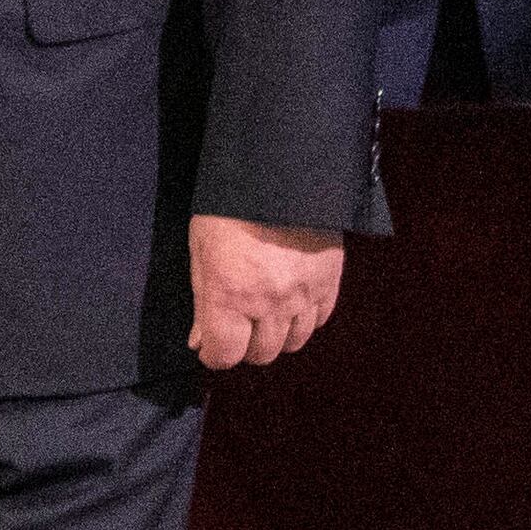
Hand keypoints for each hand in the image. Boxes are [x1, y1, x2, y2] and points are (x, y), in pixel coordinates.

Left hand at [188, 215, 343, 370]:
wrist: (280, 174)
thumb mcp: (201, 252)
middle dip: (245, 346)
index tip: (212, 344)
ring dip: (276, 336)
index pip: (224, 355)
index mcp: (229, 295)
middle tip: (238, 327)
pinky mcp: (329, 281)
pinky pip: (320, 319)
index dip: (214, 354)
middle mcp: (268, 302)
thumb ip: (203, 301)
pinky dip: (305, 319)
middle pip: (261, 354)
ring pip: (293, 343)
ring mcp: (303, 294)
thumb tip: (200, 341)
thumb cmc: (229, 209)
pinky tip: (292, 302)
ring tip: (266, 315)